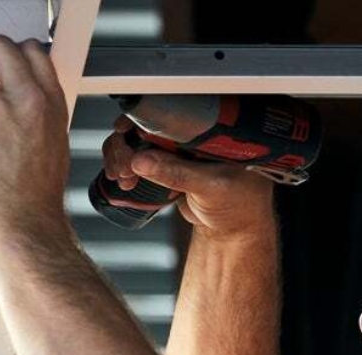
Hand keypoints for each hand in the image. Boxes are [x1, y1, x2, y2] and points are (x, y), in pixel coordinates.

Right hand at [101, 114, 274, 240]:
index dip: (143, 121)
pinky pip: (143, 160)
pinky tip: (124, 180)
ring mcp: (180, 152)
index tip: (125, 133)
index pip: (171, 116)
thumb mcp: (211, 188)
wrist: (235, 232)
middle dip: (127, 145)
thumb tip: (141, 160)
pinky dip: (128, 167)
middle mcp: (194, 137)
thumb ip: (178, 174)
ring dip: (123, 157)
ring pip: (141, 144)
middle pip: (149, 127)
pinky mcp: (171, 167)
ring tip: (123, 179)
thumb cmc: (239, 208)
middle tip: (122, 168)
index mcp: (211, 133)